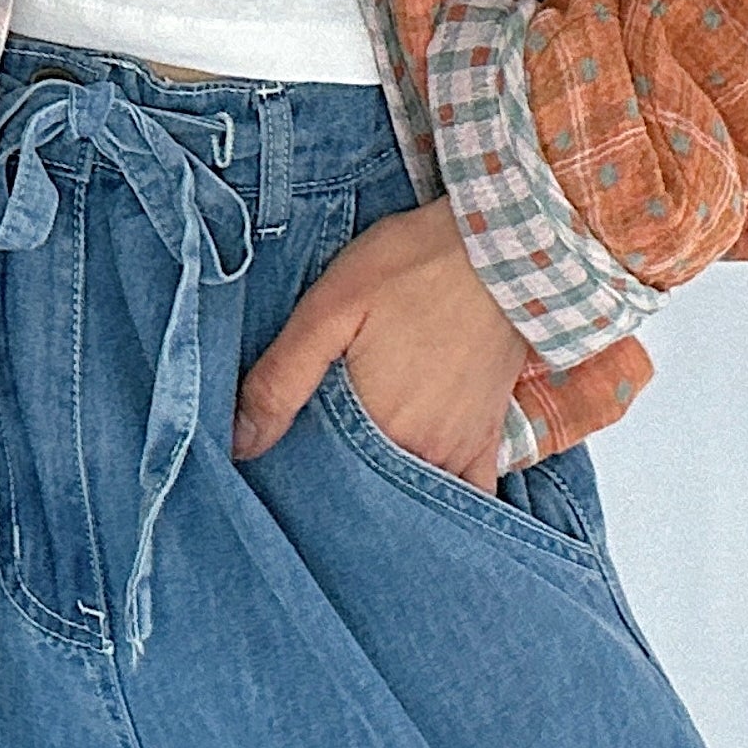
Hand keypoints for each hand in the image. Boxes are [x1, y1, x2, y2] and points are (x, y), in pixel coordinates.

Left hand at [231, 193, 526, 494]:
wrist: (506, 246)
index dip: (297, 477)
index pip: (324, 484)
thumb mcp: (331, 307)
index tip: (279, 465)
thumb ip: (282, 377)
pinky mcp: (488, 435)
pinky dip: (445, 501)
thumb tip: (240, 443)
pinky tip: (420, 495)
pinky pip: (472, 493)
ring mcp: (459, 448)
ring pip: (413, 496)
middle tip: (312, 464)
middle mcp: (421, 451)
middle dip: (338, 488)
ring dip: (384, 493)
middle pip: (368, 491)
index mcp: (376, 426)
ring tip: (354, 471)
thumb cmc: (412, 266)